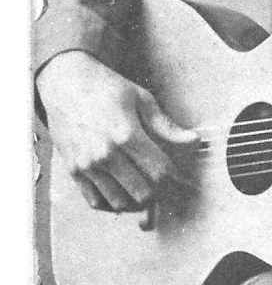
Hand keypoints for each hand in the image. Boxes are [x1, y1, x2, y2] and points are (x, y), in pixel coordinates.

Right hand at [38, 48, 198, 221]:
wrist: (65, 82)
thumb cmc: (106, 87)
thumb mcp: (141, 99)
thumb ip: (166, 126)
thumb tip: (194, 141)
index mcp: (127, 135)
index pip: (159, 171)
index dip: (176, 178)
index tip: (183, 178)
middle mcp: (106, 154)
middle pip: (142, 192)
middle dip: (157, 189)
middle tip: (161, 180)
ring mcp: (87, 165)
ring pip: (119, 202)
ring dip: (133, 197)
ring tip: (139, 183)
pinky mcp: (73, 170)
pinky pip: (94, 200)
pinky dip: (110, 199)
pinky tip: (118, 186)